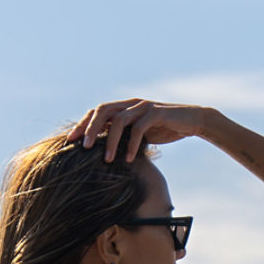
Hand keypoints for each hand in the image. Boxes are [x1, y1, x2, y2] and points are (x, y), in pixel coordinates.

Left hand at [68, 98, 211, 161]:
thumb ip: (123, 136)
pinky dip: (132, 144)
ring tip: (107, 159)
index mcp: (124, 107)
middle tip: (84, 147)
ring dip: (111, 141)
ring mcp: (143, 106)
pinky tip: (128, 159)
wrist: (193, 121)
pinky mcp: (157, 113)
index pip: (97, 112)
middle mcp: (131, 104)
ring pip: (119, 120)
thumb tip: (103, 151)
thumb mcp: (140, 134)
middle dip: (90, 128)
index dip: (83, 125)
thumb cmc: (164, 129)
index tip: (70, 141)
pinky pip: (139, 128)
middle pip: (103, 110)